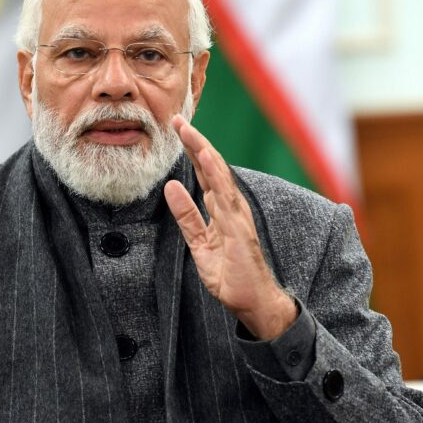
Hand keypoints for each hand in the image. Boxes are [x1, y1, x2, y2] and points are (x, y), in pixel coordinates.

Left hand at [164, 115, 296, 339]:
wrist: (251, 301)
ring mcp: (236, 215)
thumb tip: (171, 187)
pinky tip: (206, 157)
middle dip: (195, 143)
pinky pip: (225, 196)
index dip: (190, 152)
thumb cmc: (230, 274)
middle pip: (211, 168)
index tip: (176, 131)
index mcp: (220, 208)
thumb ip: (187, 215)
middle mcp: (230, 206)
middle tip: (177, 120)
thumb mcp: (198, 242)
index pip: (203, 174)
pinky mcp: (238, 227)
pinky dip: (216, 174)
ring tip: (189, 131)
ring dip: (203, 151)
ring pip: (219, 175)